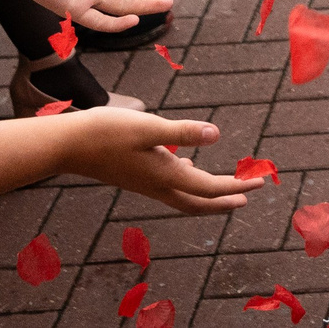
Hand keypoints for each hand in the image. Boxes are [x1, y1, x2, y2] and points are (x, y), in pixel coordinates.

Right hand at [58, 109, 252, 214]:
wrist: (68, 145)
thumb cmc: (107, 132)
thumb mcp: (149, 127)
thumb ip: (183, 131)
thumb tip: (216, 135)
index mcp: (166, 175)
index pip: (210, 188)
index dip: (237, 186)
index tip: (260, 183)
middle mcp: (158, 185)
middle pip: (199, 202)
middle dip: (226, 201)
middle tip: (249, 196)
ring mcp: (146, 183)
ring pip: (184, 197)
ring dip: (208, 194)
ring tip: (227, 188)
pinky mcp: (136, 177)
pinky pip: (170, 187)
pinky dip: (188, 182)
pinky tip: (188, 166)